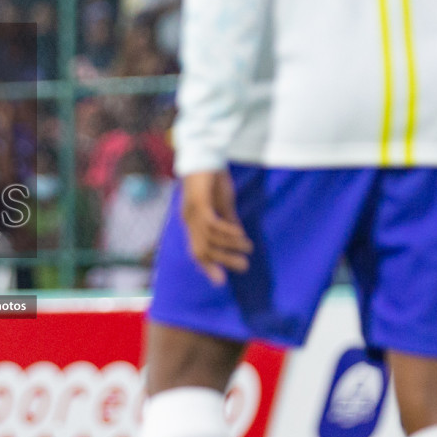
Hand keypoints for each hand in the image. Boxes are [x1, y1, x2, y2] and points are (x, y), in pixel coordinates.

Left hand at [180, 169, 252, 285]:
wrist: (206, 154)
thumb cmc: (213, 178)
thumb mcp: (223, 203)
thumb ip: (228, 220)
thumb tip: (237, 236)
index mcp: (192, 222)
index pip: (196, 250)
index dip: (207, 267)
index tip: (221, 282)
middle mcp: (188, 220)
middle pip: (201, 251)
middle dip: (221, 262)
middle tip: (243, 267)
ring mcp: (192, 213)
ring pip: (209, 240)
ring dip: (229, 247)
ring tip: (248, 250)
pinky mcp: (199, 203)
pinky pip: (212, 225)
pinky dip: (227, 232)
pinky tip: (241, 235)